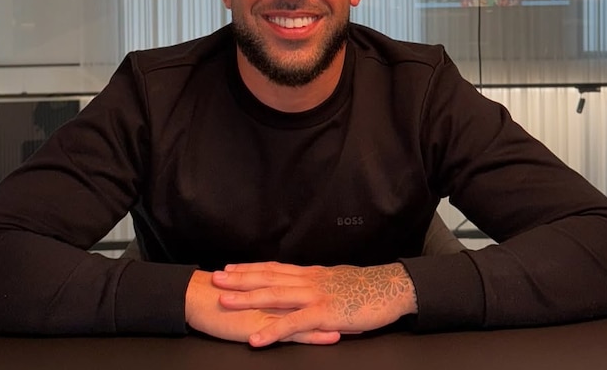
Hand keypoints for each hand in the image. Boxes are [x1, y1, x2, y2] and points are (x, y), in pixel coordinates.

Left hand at [211, 261, 417, 346]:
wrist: (392, 289)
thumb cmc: (368, 289)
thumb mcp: (338, 281)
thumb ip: (319, 285)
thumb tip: (306, 287)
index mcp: (311, 274)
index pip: (274, 268)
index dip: (251, 268)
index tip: (230, 267)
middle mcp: (309, 281)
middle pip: (268, 277)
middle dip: (239, 279)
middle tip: (214, 278)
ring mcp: (315, 296)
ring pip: (274, 296)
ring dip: (246, 299)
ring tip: (223, 302)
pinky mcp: (324, 314)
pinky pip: (293, 324)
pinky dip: (272, 330)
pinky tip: (256, 339)